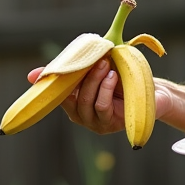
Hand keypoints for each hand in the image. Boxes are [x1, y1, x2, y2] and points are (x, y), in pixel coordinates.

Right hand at [26, 62, 174, 135]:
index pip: (56, 94)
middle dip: (82, 76)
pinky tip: (112, 78)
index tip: (45, 72)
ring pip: (86, 101)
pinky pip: (101, 107)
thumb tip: (31, 76)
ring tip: (106, 65)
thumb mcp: (95, 69)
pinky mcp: (111, 125)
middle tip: (96, 59)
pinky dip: (105, 89)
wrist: (154, 92)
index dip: (50, 83)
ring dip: (95, 80)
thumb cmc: (122, 78)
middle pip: (71, 97)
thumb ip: (70, 69)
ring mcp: (95, 123)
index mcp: (73, 103)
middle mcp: (81, 116)